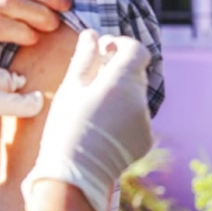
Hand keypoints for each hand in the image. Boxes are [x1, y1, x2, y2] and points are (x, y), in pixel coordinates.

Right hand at [21, 29, 152, 210]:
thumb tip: (91, 35)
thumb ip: (85, 58)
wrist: (73, 175)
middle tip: (91, 78)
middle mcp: (140, 100)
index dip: (120, 46)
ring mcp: (145, 122)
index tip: (103, 50)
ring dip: (120, 93)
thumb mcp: (70, 89)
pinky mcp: (145, 140)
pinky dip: (124, 115)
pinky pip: (137, 117)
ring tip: (93, 108)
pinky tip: (101, 127)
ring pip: (136, 95)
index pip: (137, 50)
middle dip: (117, 70)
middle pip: (136, 72)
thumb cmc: (66, 128)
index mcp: (121, 83)